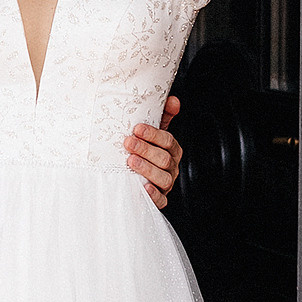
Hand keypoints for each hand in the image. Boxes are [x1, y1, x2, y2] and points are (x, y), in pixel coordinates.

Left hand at [124, 94, 182, 209]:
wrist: (134, 178)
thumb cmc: (143, 151)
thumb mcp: (151, 134)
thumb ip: (162, 116)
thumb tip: (173, 100)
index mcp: (172, 150)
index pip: (168, 141)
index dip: (153, 134)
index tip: (136, 128)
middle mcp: (172, 167)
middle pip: (164, 159)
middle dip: (145, 150)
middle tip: (128, 143)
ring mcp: (166, 184)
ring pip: (163, 178)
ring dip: (147, 169)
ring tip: (131, 161)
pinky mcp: (160, 199)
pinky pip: (161, 201)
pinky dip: (153, 195)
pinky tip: (143, 188)